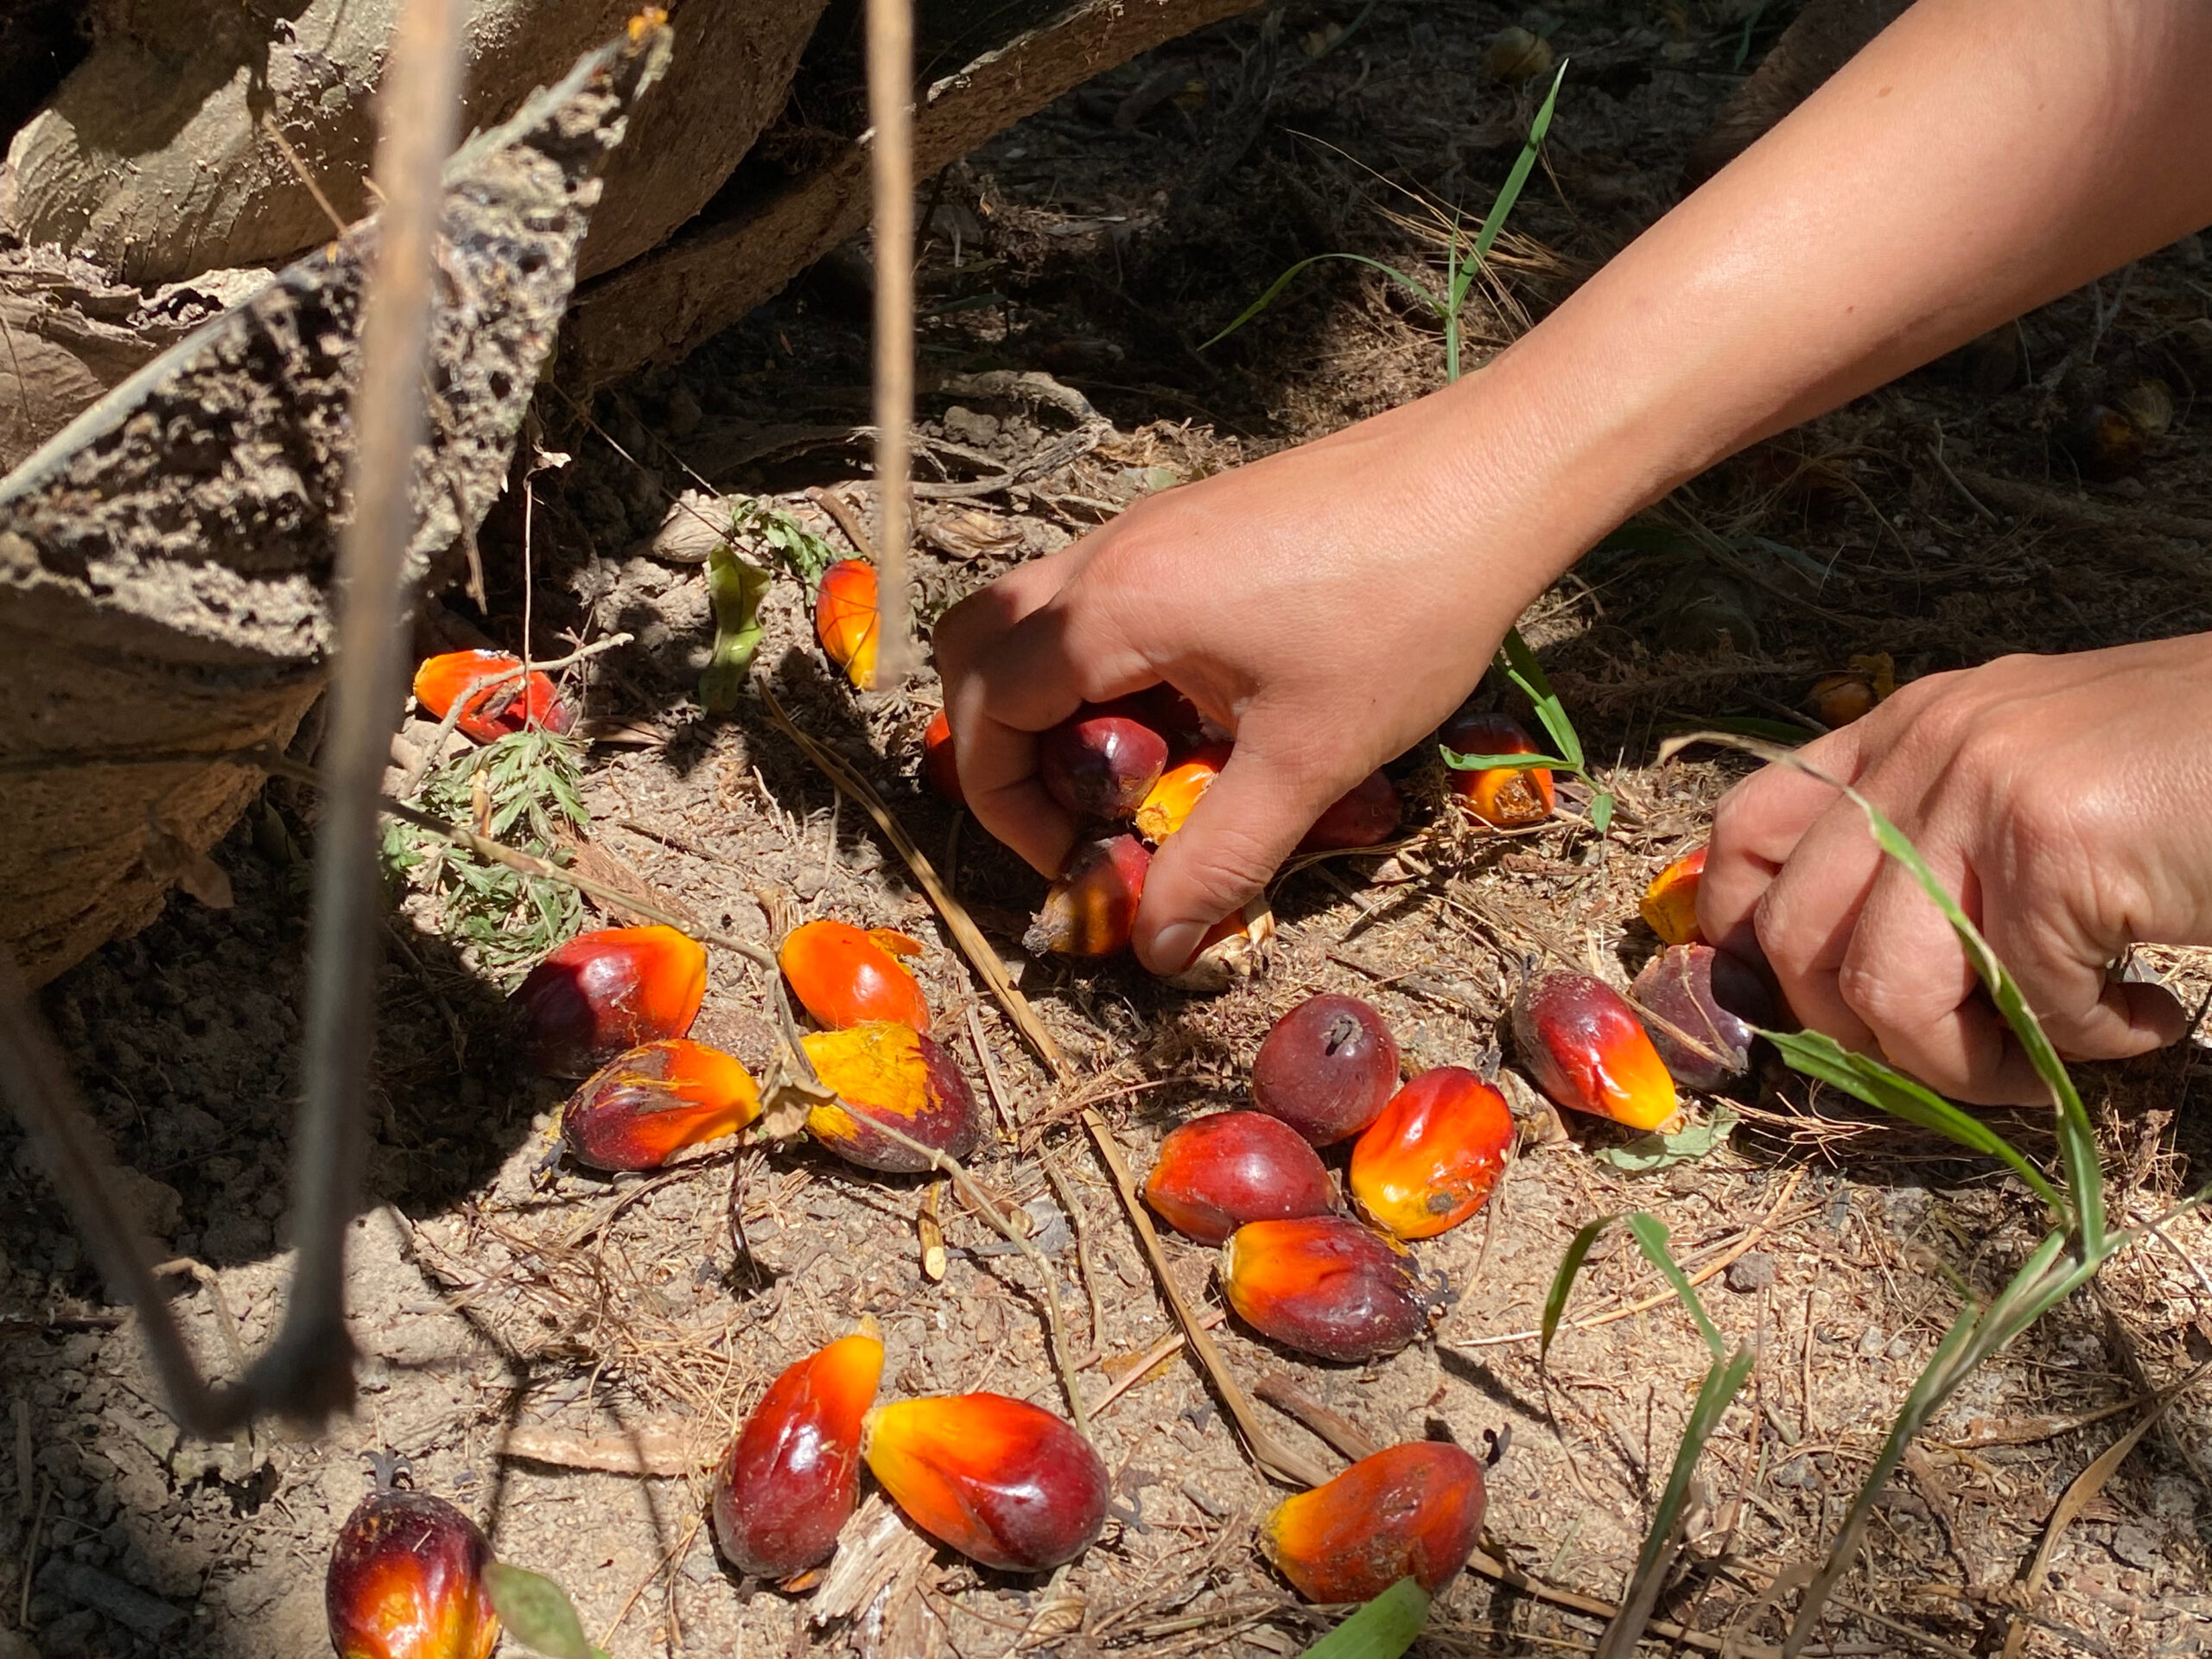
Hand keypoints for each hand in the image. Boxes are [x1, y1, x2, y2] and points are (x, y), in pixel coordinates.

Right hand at [933, 375, 1609, 973]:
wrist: (1490, 477)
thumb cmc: (1402, 612)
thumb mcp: (1308, 760)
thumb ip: (1219, 859)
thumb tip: (1156, 948)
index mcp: (1114, 608)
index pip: (986, 711)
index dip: (1005, 806)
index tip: (1076, 859)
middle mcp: (1109, 553)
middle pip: (978, 647)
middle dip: (1001, 746)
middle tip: (1076, 813)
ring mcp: (1149, 527)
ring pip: (1039, 616)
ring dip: (1058, 702)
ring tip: (1142, 769)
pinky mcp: (1195, 520)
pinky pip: (1104, 596)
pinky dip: (1110, 663)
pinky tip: (1201, 709)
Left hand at [1698, 637, 2211, 1102]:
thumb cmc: (2196, 773)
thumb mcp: (2032, 788)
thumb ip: (1937, 850)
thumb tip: (1845, 981)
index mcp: (1905, 727)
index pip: (1747, 830)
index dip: (1743, 936)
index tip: (1804, 1006)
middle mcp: (1922, 746)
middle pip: (1794, 937)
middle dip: (1871, 1037)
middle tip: (1972, 1055)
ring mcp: (1979, 790)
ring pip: (1882, 992)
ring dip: (1969, 1065)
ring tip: (2060, 1056)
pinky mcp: (2050, 848)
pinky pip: (2021, 1005)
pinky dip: (2090, 1047)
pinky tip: (2154, 1020)